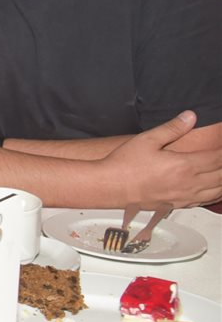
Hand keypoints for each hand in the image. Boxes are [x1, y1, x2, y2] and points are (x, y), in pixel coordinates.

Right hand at [106, 112, 221, 208]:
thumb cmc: (124, 165)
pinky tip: (217, 190)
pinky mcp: (178, 205)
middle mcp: (189, 184)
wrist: (110, 187)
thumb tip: (190, 116)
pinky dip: (218, 195)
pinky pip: (207, 202)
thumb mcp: (147, 140)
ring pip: (219, 191)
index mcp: (184, 166)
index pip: (218, 158)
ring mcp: (185, 197)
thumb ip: (172, 128)